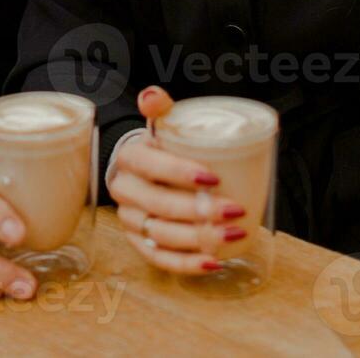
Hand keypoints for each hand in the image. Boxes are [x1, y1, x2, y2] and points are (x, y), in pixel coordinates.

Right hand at [109, 86, 247, 274]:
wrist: (140, 173)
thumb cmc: (160, 148)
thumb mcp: (161, 125)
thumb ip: (161, 109)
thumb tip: (152, 95)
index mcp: (130, 158)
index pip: (151, 165)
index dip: (180, 172)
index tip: (214, 178)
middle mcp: (124, 191)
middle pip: (159, 205)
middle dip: (199, 210)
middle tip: (235, 210)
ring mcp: (130, 220)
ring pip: (162, 235)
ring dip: (200, 239)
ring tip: (235, 234)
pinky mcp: (138, 244)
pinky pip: (160, 260)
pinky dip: (188, 264)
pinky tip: (214, 262)